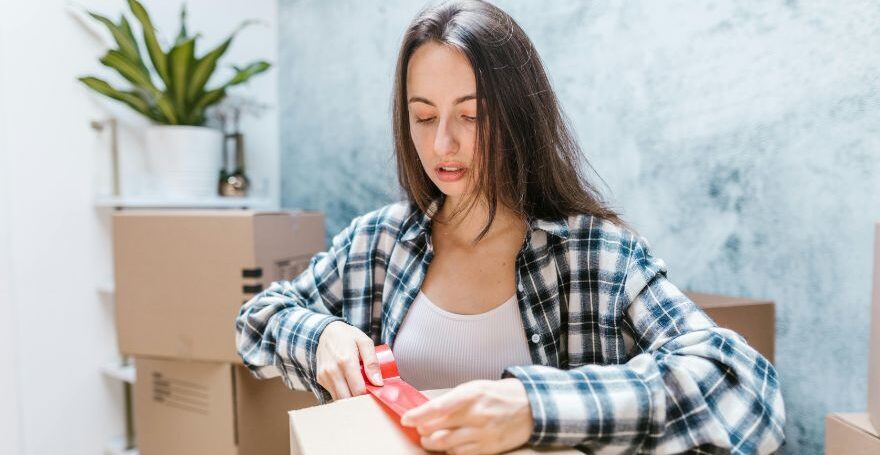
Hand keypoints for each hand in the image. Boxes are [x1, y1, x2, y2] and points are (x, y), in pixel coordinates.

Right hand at [315, 321, 382, 399]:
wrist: (326, 331)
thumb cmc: (348, 336)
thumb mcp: (365, 342)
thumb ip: (372, 362)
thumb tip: (378, 383)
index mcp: (346, 361)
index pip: (358, 390)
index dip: (369, 394)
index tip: (375, 391)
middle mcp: (332, 371)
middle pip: (348, 398)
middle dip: (360, 398)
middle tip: (368, 392)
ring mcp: (324, 376)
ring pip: (339, 399)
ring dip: (350, 398)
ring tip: (359, 387)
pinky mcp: (320, 378)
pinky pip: (333, 393)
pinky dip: (342, 393)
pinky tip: (348, 384)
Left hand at [400, 378, 532, 454]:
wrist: (529, 407)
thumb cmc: (498, 395)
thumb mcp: (474, 387)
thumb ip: (451, 399)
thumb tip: (427, 411)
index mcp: (471, 395)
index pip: (437, 407)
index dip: (418, 415)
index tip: (406, 419)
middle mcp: (476, 415)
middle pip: (438, 429)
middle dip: (423, 431)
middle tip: (419, 428)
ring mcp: (482, 433)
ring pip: (446, 444)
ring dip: (432, 443)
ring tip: (429, 438)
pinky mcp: (488, 448)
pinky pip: (460, 453)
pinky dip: (449, 450)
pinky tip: (449, 444)